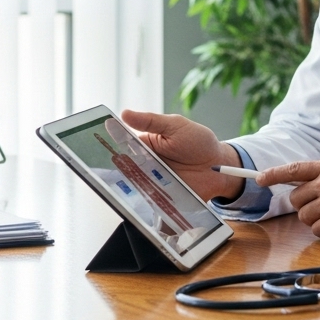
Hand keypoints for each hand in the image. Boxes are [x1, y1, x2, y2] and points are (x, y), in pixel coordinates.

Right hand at [120, 109, 242, 199]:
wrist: (220, 167)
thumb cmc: (198, 142)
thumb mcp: (176, 125)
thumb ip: (151, 121)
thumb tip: (125, 113)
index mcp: (146, 146)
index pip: (123, 146)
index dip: (110, 147)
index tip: (98, 147)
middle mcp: (146, 166)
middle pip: (124, 170)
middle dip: (117, 171)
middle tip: (112, 170)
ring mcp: (153, 183)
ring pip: (134, 188)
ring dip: (129, 188)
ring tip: (123, 188)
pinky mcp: (162, 199)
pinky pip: (149, 204)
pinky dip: (144, 205)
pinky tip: (140, 205)